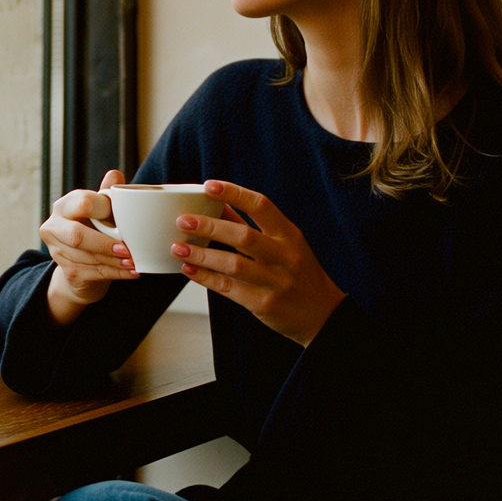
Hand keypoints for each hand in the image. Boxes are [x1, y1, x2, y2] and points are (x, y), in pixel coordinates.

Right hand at [40, 170, 134, 324]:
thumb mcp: (101, 211)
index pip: (82, 203)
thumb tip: (115, 174)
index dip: (103, 210)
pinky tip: (130, 272)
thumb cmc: (95, 230)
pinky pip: (92, 273)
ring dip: (114, 262)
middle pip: (77, 236)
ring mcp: (57, 251)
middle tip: (128, 250)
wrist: (83, 265)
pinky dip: (115, 273)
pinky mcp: (67, 272)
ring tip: (134, 263)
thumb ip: (107, 194)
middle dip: (105, 244)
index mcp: (64, 206)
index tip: (122, 218)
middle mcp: (54, 227)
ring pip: (86, 258)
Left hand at [172, 180, 346, 346]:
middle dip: (210, 226)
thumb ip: (253, 227)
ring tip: (178, 247)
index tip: (208, 185)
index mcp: (290, 235)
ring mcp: (275, 281)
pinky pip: (229, 288)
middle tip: (183, 220)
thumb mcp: (285, 245)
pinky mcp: (264, 304)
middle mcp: (285, 256)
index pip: (262, 206)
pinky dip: (206, 278)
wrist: (323, 314)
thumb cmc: (298, 274)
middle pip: (244, 236)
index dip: (234, 193)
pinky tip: (189, 269)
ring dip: (202, 254)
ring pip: (233, 264)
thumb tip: (220, 206)